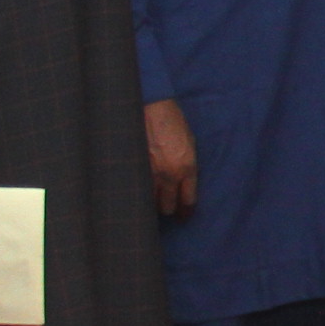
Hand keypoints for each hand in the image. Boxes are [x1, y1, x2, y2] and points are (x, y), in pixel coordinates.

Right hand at [143, 100, 198, 218]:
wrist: (152, 108)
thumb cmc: (174, 123)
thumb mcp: (190, 145)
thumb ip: (188, 167)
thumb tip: (185, 185)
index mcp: (187, 168)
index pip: (188, 201)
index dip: (185, 212)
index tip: (184, 217)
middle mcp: (169, 175)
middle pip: (167, 207)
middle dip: (168, 209)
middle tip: (167, 208)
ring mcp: (149, 173)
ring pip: (149, 203)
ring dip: (151, 204)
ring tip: (152, 202)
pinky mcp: (134, 169)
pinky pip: (137, 191)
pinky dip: (138, 194)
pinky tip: (138, 194)